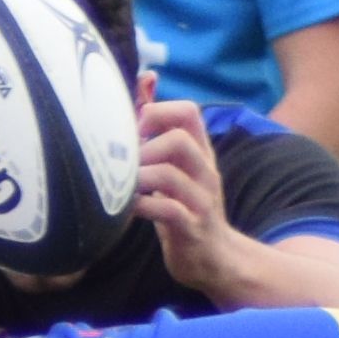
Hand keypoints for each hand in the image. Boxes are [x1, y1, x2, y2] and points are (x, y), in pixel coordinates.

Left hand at [131, 103, 236, 283]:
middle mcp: (205, 171)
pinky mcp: (192, 228)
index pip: (188, 111)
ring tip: (123, 187)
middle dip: (144, 147)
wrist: (216, 258)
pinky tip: (127, 208)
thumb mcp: (177, 164)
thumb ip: (160, 126)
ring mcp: (201, 200)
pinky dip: (140, 206)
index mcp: (201, 151)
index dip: (156, 111)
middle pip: (178, 139)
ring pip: (169, 174)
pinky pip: (166, 210)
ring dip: (138, 177)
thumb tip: (145, 79)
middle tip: (126, 164)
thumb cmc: (185, 206)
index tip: (134, 130)